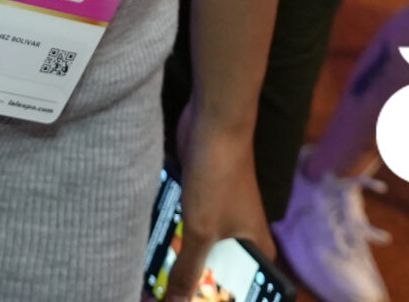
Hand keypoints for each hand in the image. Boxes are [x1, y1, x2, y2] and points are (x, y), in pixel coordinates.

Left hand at [163, 113, 271, 299]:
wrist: (214, 123)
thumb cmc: (218, 178)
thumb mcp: (202, 230)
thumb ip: (189, 270)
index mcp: (256, 246)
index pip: (247, 287)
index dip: (226, 298)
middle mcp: (243, 234)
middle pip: (220, 271)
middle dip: (196, 285)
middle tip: (166, 297)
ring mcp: (223, 215)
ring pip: (202, 249)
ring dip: (181, 262)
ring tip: (154, 282)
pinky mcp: (203, 199)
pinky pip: (190, 228)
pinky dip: (175, 239)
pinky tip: (152, 251)